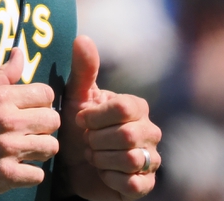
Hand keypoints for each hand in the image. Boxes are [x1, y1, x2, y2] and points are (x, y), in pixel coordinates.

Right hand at [0, 46, 61, 200]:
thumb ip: (1, 74)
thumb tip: (19, 53)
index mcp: (0, 97)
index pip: (46, 94)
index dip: (42, 101)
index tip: (32, 109)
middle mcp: (8, 121)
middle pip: (53, 120)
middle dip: (44, 125)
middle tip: (30, 130)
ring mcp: (8, 149)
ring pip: (50, 147)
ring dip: (39, 150)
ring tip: (24, 150)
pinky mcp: (6, 175)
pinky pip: (38, 174)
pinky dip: (29, 173)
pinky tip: (16, 168)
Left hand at [56, 36, 160, 200]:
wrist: (72, 164)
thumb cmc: (76, 126)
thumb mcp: (76, 96)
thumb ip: (83, 69)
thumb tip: (82, 38)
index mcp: (136, 107)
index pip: (123, 108)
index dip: (95, 117)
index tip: (82, 120)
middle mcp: (150, 131)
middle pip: (127, 135)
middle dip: (97, 140)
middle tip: (87, 141)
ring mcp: (151, 159)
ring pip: (131, 159)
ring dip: (102, 159)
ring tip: (93, 156)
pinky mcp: (145, 185)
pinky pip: (133, 183)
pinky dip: (110, 178)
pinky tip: (103, 173)